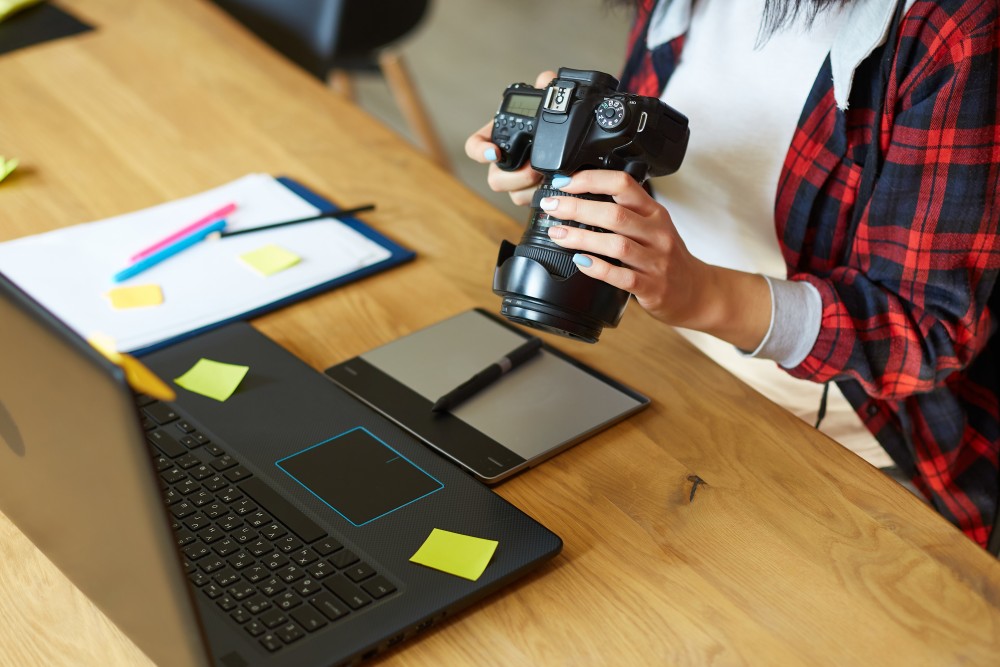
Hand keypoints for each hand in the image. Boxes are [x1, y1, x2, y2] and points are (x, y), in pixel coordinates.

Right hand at [463, 70, 555, 205]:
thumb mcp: (545, 103)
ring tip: (546, 177)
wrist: (566, 144)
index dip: (480, 151)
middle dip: (515, 177)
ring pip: (511, 194)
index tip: (495, 152)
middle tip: (535, 168)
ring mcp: (513, 180)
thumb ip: (545, 90)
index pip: (474, 146)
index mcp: (498, 137)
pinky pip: (526, 201)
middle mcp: (501, 162)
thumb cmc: (546, 122)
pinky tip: (552, 186)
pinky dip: (538, 195)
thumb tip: (546, 79)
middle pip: (494, 179)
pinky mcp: (528, 192)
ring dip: (528, 188)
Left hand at [540, 170, 770, 349]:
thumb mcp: (653, 227)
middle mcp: (657, 233)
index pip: (624, 184)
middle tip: (551, 207)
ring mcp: (656, 261)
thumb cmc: (667, 258)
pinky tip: (580, 262)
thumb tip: (579, 199)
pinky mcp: (652, 287)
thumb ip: (626, 213)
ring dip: (581, 238)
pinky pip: (622, 277)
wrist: (696, 292)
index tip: (564, 182)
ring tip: (557, 234)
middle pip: (614, 214)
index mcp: (655, 213)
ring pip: (616, 244)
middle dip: (577, 207)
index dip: (591, 180)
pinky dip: (598, 268)